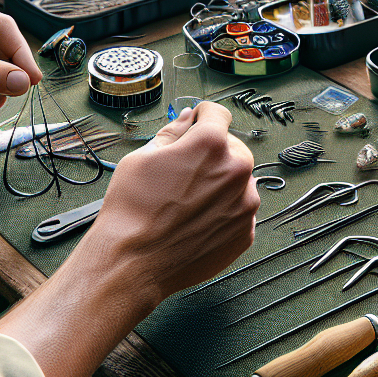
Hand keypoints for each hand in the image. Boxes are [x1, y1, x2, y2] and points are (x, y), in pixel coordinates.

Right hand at [82, 100, 257, 305]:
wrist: (133, 263)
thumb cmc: (132, 212)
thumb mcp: (142, 157)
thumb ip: (173, 132)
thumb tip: (187, 120)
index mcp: (211, 145)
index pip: (218, 114)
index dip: (203, 116)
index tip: (198, 122)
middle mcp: (236, 172)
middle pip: (231, 149)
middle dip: (211, 154)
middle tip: (183, 172)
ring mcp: (245, 205)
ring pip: (236, 182)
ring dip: (219, 184)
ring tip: (186, 202)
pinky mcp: (244, 232)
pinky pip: (238, 211)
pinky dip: (222, 212)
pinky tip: (195, 220)